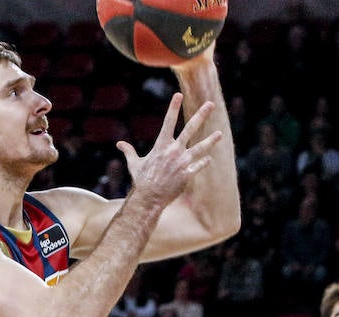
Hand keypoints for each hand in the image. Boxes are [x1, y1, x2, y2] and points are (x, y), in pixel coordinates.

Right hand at [117, 93, 222, 210]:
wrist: (148, 199)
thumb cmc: (140, 181)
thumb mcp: (134, 164)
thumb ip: (129, 151)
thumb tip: (119, 144)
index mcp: (161, 146)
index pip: (168, 122)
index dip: (173, 108)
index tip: (178, 95)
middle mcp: (174, 151)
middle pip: (190, 129)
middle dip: (201, 116)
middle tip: (210, 104)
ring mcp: (182, 163)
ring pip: (200, 148)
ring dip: (210, 140)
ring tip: (219, 133)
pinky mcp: (187, 175)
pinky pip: (198, 166)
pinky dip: (203, 162)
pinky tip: (208, 158)